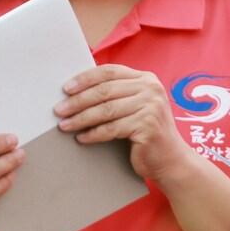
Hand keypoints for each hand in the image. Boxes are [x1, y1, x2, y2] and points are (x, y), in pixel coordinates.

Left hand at [55, 65, 193, 182]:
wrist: (170, 159)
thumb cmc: (146, 132)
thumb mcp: (135, 106)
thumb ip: (117, 95)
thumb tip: (76, 92)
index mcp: (146, 79)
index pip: (110, 71)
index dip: (85, 78)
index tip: (66, 89)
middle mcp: (151, 89)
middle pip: (105, 90)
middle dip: (78, 101)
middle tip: (59, 110)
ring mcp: (151, 107)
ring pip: (106, 110)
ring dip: (81, 118)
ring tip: (64, 126)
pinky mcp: (148, 126)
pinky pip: (112, 129)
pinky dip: (93, 134)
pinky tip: (81, 138)